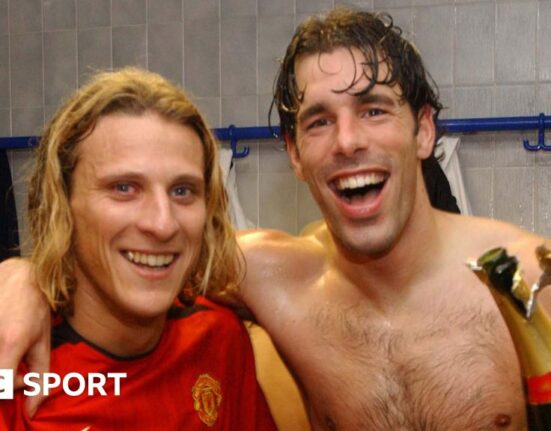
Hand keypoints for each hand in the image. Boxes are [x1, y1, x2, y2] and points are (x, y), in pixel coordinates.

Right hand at [0, 257, 49, 415]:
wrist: (17, 277)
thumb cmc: (33, 309)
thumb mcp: (43, 342)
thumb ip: (41, 376)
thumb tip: (33, 409)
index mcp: (10, 342)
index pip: (1, 386)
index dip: (13, 389)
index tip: (24, 379)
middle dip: (6, 380)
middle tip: (17, 369)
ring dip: (1, 366)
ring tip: (10, 352)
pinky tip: (4, 342)